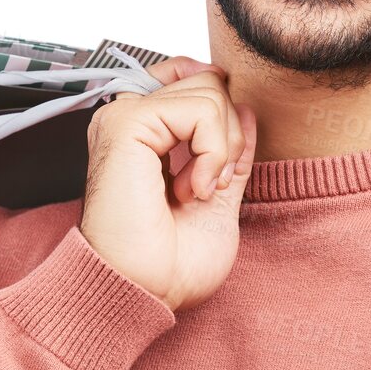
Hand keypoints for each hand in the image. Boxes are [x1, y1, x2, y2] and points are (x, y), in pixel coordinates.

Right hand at [79, 56, 256, 312]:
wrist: (142, 293)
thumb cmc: (170, 263)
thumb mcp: (218, 196)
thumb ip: (230, 150)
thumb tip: (245, 106)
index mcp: (147, 133)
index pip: (192, 76)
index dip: (222, 106)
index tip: (222, 160)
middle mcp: (131, 119)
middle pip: (209, 82)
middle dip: (230, 134)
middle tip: (212, 186)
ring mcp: (125, 117)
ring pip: (210, 91)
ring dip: (222, 149)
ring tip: (198, 193)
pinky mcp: (127, 123)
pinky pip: (200, 109)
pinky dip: (214, 152)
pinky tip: (192, 191)